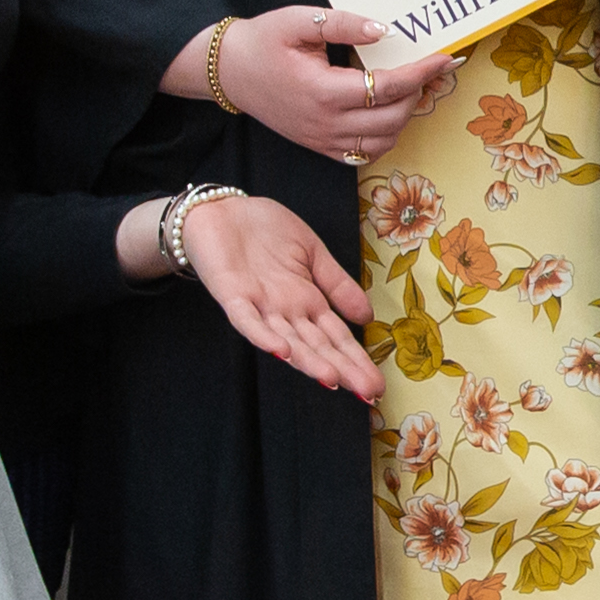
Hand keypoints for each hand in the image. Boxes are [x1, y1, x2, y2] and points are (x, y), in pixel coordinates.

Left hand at [181, 192, 381, 398]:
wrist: (222, 208)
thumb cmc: (264, 228)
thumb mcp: (313, 251)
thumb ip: (337, 284)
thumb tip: (368, 316)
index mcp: (307, 301)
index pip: (336, 337)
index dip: (356, 360)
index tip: (377, 385)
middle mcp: (285, 310)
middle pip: (318, 345)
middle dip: (343, 368)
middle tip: (368, 391)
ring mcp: (259, 305)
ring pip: (287, 339)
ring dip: (307, 360)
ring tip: (332, 378)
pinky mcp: (232, 295)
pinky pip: (247, 321)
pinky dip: (263, 336)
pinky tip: (281, 351)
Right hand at [214, 3, 455, 164]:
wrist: (229, 72)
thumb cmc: (262, 42)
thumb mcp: (298, 21)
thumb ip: (343, 24)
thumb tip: (384, 31)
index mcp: (323, 91)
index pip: (387, 87)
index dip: (422, 73)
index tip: (445, 59)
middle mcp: (326, 122)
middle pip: (392, 118)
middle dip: (418, 93)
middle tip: (428, 70)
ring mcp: (322, 139)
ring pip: (382, 142)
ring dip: (404, 117)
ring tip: (411, 89)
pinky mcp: (319, 146)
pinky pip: (363, 154)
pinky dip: (385, 137)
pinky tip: (389, 113)